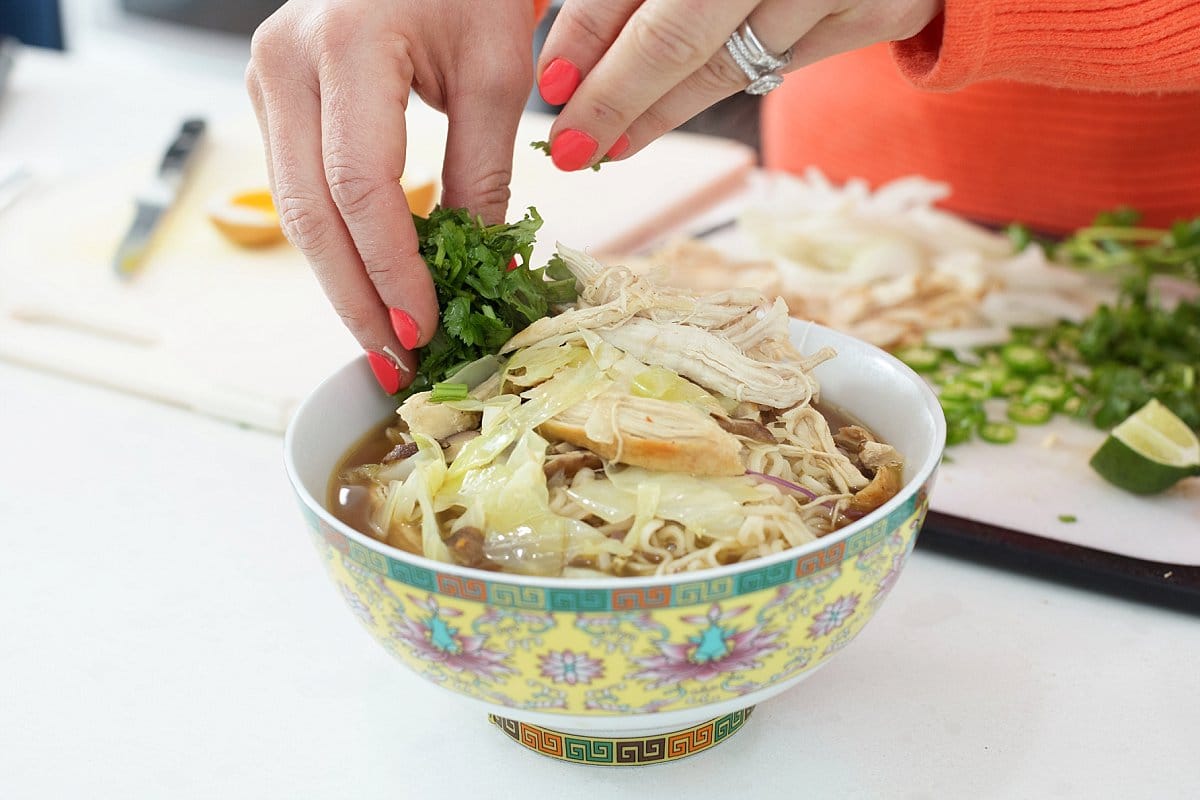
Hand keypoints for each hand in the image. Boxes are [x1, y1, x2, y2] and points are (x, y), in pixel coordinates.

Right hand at [246, 0, 535, 390]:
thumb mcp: (495, 71)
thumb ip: (485, 172)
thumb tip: (483, 268)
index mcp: (347, 43)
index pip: (360, 184)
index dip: (390, 267)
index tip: (423, 327)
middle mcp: (286, 61)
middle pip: (310, 212)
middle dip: (355, 298)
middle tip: (393, 362)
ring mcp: (267, 79)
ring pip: (294, 209)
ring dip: (340, 283)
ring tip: (383, 341)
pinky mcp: (274, 97)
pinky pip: (298, 188)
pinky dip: (335, 245)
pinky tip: (367, 286)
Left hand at [535, 0, 942, 169]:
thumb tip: (566, 57)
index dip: (585, 32)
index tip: (549, 86)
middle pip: (679, 32)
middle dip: (614, 96)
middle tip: (569, 147)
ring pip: (726, 63)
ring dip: (656, 112)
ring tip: (607, 145)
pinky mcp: (880, 7)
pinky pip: (778, 65)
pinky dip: (712, 94)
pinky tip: (661, 118)